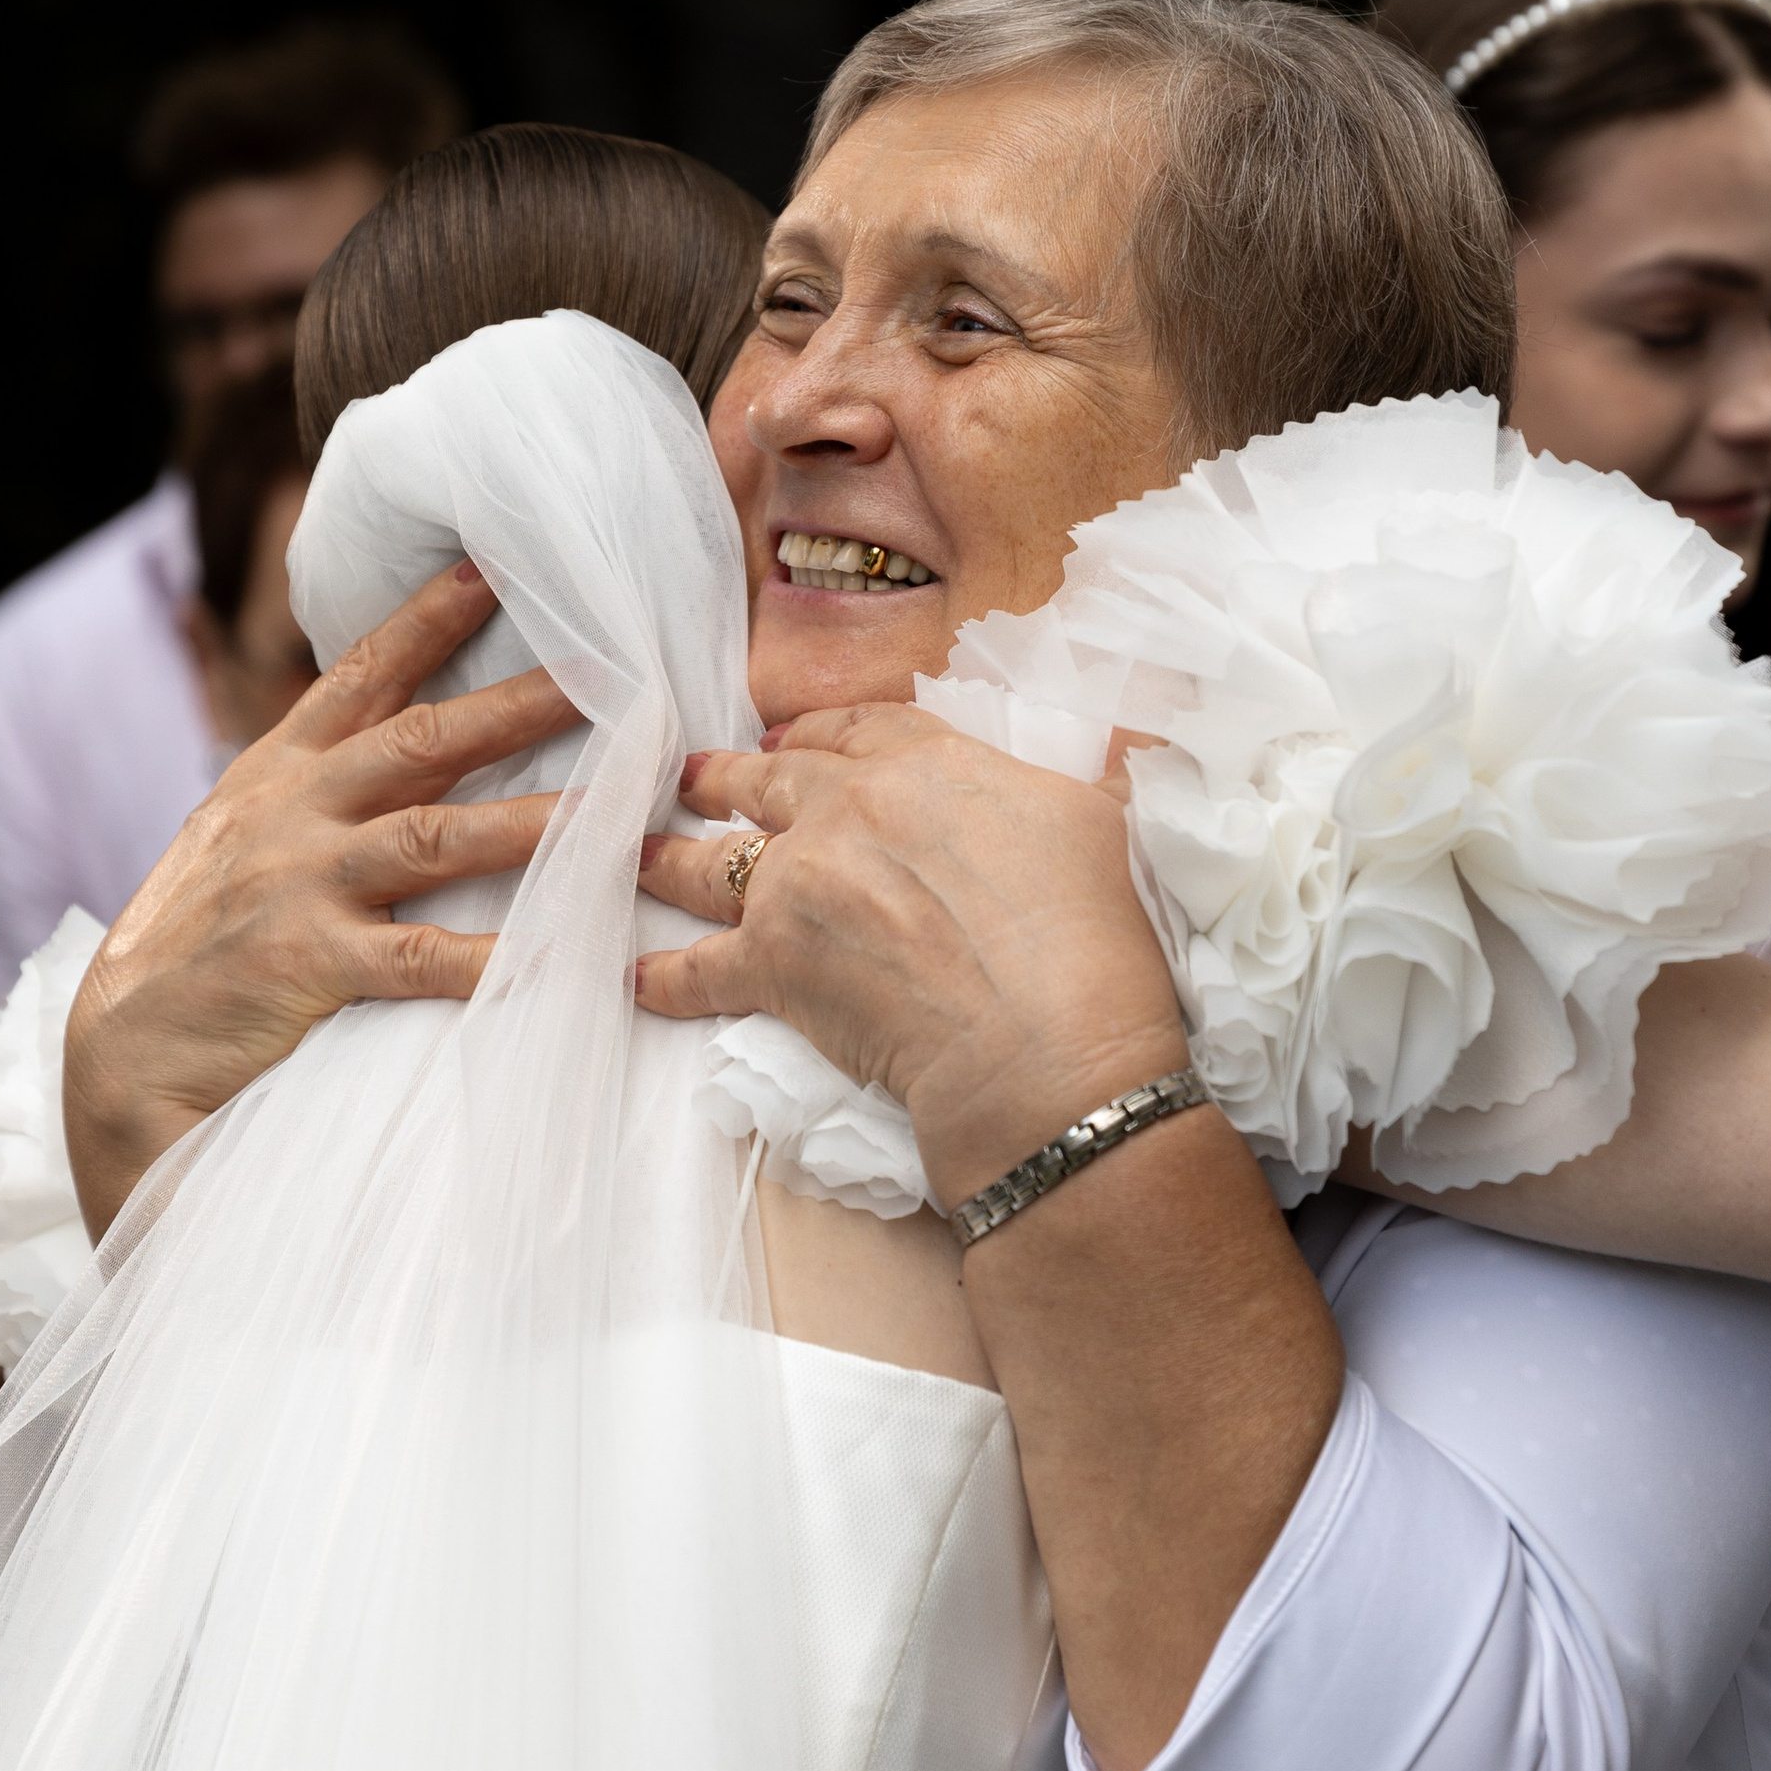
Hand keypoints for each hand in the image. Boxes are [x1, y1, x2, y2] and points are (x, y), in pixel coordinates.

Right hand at [63, 564, 577, 1235]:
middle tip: (606, 671)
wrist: (120, 1052)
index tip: (496, 567)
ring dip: (534, 821)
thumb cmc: (198, 943)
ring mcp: (300, 884)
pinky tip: (554, 952)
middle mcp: (293, 813)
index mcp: (278, 772)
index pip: (361, 673)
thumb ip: (317, 788)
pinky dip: (488, 955)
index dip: (428, 619)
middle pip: (423, 740)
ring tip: (618, 809)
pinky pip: (417, 956)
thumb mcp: (241, 836)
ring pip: (437, 836)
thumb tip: (410, 739)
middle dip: (520, 703)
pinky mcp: (307, 965)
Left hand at [633, 707, 1191, 1210]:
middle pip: (772, 781)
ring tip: (633, 853)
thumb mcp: (1107, 822)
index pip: (859, 730)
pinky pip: (698, 969)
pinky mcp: (772, 965)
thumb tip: (1137, 728)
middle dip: (726, 777)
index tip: (790, 739)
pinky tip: (634, 978)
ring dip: (668, 858)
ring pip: (715, 860)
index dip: (818, 735)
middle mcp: (852, 808)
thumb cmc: (1094, 938)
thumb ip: (1099, 770)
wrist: (1047, 1043)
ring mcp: (802, 882)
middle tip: (693, 778)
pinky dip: (662, 977)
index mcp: (930, 766)